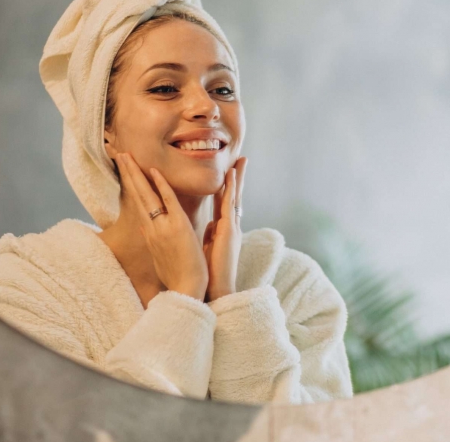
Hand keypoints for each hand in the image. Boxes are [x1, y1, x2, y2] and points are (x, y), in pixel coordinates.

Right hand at [115, 153, 208, 300]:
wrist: (186, 290)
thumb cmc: (177, 276)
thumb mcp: (159, 256)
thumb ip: (152, 238)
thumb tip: (144, 225)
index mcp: (150, 233)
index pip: (138, 203)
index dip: (131, 185)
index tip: (124, 169)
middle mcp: (152, 228)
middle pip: (137, 195)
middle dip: (128, 173)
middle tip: (119, 154)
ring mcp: (163, 227)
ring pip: (147, 195)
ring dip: (136, 173)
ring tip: (126, 155)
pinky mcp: (177, 227)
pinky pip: (168, 201)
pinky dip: (161, 185)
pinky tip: (153, 170)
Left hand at [202, 157, 247, 301]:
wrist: (215, 290)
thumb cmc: (209, 274)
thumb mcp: (208, 249)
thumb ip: (209, 235)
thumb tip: (208, 225)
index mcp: (223, 231)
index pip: (225, 204)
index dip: (227, 187)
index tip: (229, 172)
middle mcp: (230, 227)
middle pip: (234, 196)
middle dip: (238, 178)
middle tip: (241, 159)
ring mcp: (231, 228)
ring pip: (234, 197)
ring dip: (237, 179)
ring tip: (239, 161)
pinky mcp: (229, 231)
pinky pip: (229, 205)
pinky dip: (230, 189)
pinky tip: (231, 176)